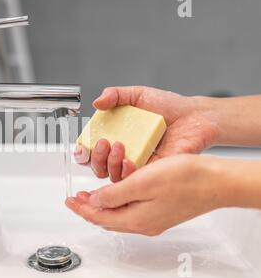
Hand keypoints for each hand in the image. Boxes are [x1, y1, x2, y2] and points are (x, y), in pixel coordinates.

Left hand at [66, 154, 224, 235]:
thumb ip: (113, 195)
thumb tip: (94, 202)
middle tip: (76, 197)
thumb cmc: (184, 180)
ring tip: (92, 194)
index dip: (81, 208)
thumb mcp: (140, 183)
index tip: (69, 199)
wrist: (215, 181)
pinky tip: (117, 191)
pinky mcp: (161, 211)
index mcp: (135, 219)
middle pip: (107, 218)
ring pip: (118, 214)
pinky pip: (131, 210)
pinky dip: (118, 201)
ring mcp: (153, 219)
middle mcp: (144, 223)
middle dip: (89, 207)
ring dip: (103, 204)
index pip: (98, 217)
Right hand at [74, 86, 218, 181]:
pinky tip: (129, 161)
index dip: (83, 151)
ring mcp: (136, 164)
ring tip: (119, 147)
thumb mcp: (138, 95)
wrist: (195, 116)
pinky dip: (127, 173)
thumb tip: (97, 102)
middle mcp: (123, 153)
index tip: (84, 145)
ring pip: (112, 177)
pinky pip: (133, 182)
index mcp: (115, 135)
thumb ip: (116, 95)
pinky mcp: (151, 173)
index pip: (91, 150)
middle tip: (104, 143)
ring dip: (109, 164)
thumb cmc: (169, 106)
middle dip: (95, 158)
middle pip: (97, 167)